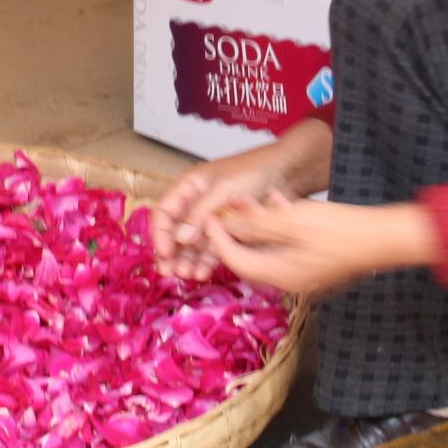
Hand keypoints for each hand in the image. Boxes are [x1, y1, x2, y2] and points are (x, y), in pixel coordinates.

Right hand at [149, 122, 332, 281]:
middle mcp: (196, 204)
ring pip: (192, 243)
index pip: (164, 213)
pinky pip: (212, 247)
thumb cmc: (254, 171)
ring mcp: (212, 218)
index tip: (165, 253)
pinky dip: (205, 260)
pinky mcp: (228, 229)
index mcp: (189, 188)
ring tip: (188, 276)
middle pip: (175, 232)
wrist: (286, 172)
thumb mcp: (223, 189)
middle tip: (169, 273)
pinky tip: (202, 273)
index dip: (160, 234)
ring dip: (187, 260)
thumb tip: (179, 239)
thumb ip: (200, 214)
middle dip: (171, 253)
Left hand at [202, 194, 439, 297]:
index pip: (236, 261)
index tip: (209, 218)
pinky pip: (289, 248)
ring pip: (270, 250)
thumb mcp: (293, 221)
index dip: (218, 239)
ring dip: (260, 226)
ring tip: (254, 201)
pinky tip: (282, 203)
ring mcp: (306, 276)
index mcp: (281, 275)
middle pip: (251, 258)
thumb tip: (227, 222)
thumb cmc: (343, 229)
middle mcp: (291, 282)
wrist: (387, 238)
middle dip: (237, 231)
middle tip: (228, 209)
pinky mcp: (318, 266)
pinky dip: (280, 228)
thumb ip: (258, 223)